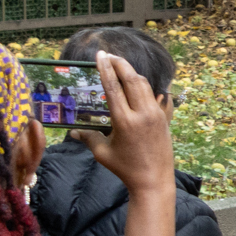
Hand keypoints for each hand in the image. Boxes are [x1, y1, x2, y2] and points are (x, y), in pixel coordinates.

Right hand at [78, 51, 176, 199]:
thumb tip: (71, 132)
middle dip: (120, 64)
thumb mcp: (103, 153)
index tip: (101, 55)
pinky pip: (155, 95)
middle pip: (132, 79)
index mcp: (125, 121)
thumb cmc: (125, 168)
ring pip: (145, 85)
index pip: (114, 87)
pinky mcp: (164, 118)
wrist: (153, 180)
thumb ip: (87, 138)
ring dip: (132, 73)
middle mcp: (142, 114)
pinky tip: (137, 82)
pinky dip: (144, 86)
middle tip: (109, 55)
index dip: (106, 68)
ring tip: (120, 66)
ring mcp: (156, 114)